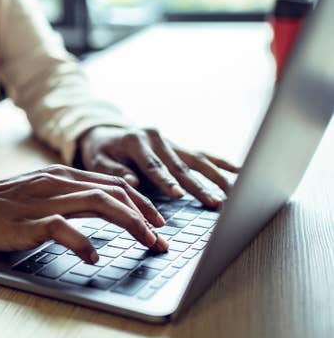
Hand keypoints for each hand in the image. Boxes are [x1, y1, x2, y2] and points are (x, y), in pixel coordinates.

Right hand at [0, 165, 169, 263]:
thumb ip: (69, 196)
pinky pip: (63, 229)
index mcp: (61, 175)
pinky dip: (83, 242)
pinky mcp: (26, 222)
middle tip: (164, 239)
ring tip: (147, 243)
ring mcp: (42, 201)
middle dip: (146, 215)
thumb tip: (104, 207)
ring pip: (97, 204)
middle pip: (114, 192)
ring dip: (129, 224)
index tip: (160, 223)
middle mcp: (56, 182)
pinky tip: (94, 257)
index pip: (114, 183)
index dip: (143, 203)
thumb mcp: (39, 192)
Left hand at [78, 126, 239, 207]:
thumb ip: (114, 171)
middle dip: (198, 186)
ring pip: (197, 160)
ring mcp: (171, 141)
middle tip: (214, 202)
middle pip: (180, 165)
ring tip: (232, 194)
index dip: (166, 180)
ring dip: (215, 177)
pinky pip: (203, 155)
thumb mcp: (97, 161)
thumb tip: (133, 181)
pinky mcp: (179, 146)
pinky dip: (221, 163)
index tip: (178, 194)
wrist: (106, 134)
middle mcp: (157, 138)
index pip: (153, 165)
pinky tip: (240, 171)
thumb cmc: (101, 151)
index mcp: (136, 141)